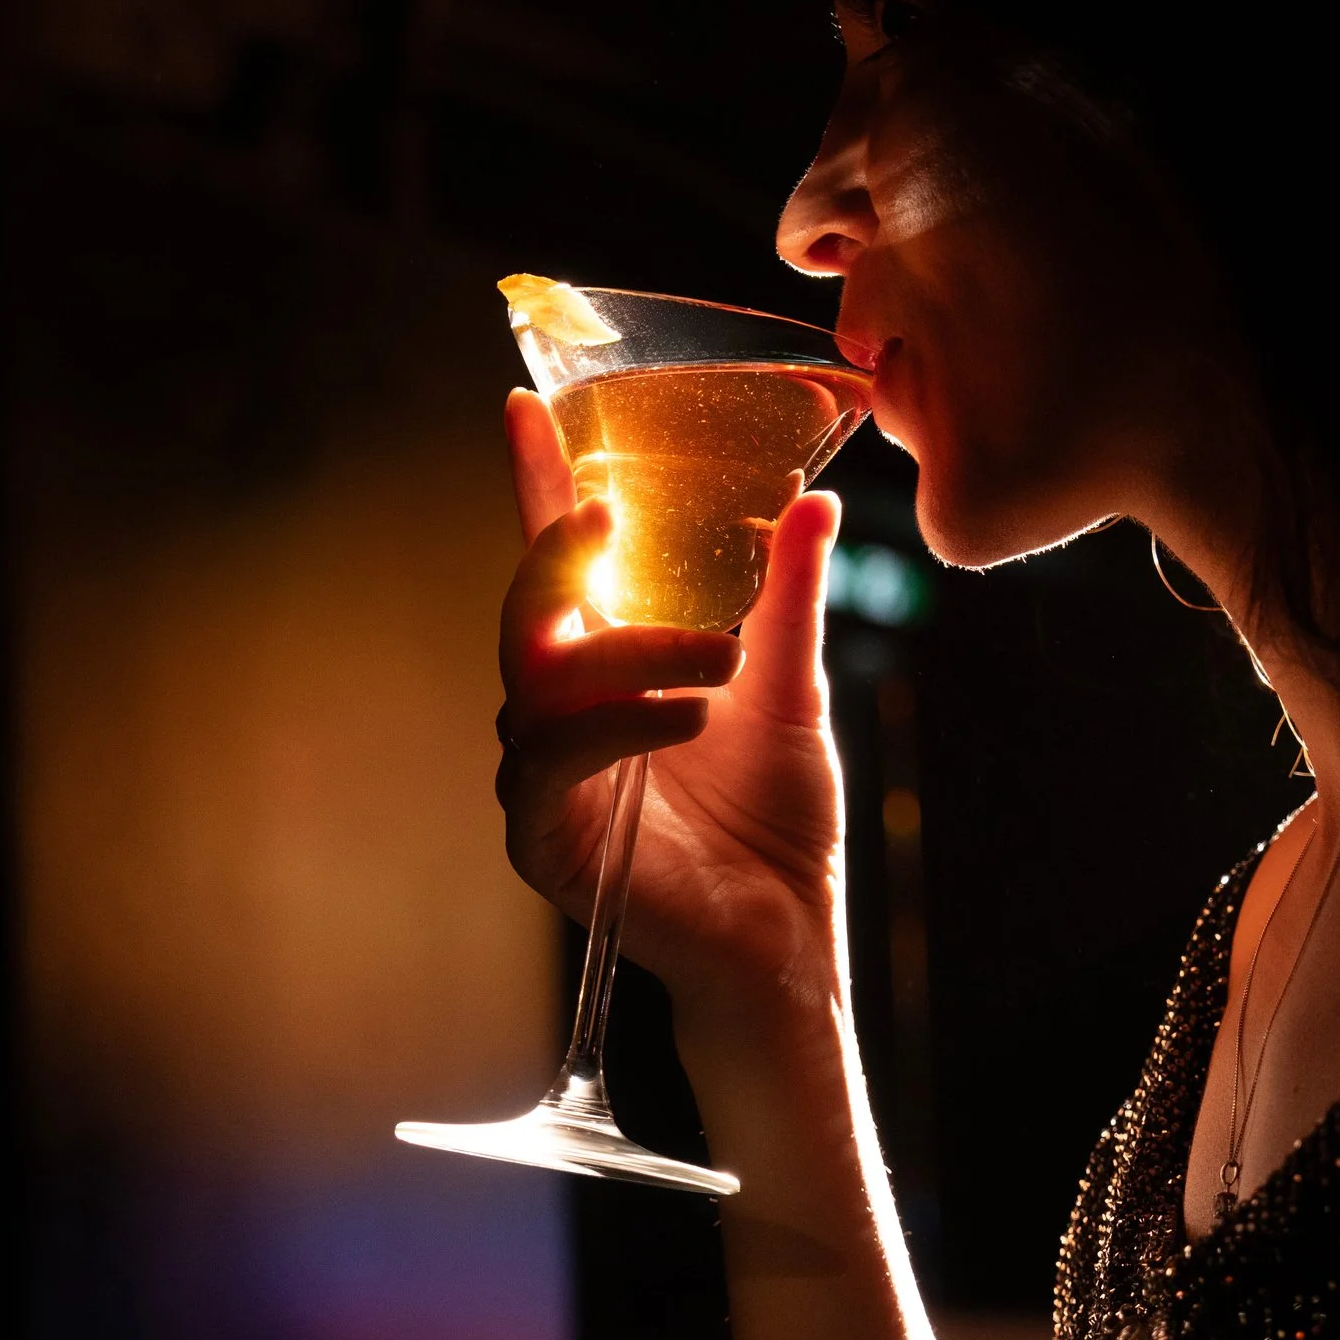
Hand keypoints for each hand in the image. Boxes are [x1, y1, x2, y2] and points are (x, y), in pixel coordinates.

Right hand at [496, 388, 844, 1033]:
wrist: (785, 933)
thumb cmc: (774, 821)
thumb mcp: (788, 688)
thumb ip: (786, 597)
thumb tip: (813, 499)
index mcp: (604, 668)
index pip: (560, 564)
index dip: (537, 486)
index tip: (527, 406)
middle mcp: (559, 715)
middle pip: (526, 610)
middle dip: (559, 551)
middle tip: (611, 508)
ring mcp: (543, 778)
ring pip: (537, 683)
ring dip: (628, 651)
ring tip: (720, 658)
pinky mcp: (546, 841)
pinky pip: (548, 765)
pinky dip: (615, 729)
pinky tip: (684, 717)